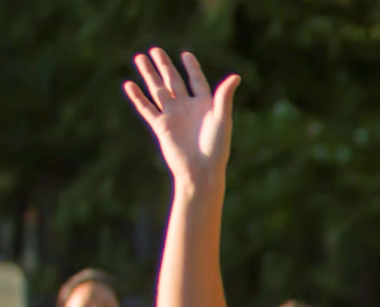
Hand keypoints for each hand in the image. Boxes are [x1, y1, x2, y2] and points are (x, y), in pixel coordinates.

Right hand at [123, 49, 238, 188]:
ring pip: (158, 90)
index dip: (192, 68)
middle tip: (155, 50)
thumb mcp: (222, 118)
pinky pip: (147, 108)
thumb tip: (236, 76)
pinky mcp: (161, 126)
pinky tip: (129, 84)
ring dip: (149, 75)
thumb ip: (224, 97)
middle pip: (173, 82)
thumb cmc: (216, 146)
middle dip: (164, 66)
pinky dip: (138, 97)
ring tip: (139, 58)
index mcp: (205, 105)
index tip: (185, 55)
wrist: (201, 169)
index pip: (197, 81)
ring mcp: (173, 116)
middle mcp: (187, 108)